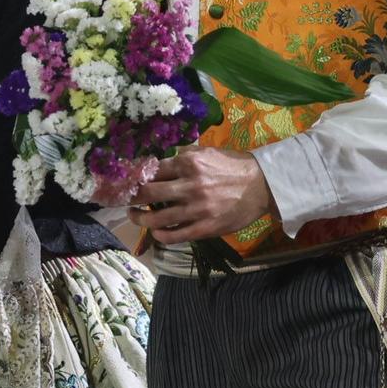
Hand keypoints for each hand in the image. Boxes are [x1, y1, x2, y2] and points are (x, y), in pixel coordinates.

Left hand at [132, 148, 274, 244]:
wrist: (263, 186)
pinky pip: (174, 235)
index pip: (153, 169)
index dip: (136, 176)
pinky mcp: (204, 228)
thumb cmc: (235, 166)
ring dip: (140, 217)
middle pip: (147, 192)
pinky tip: (155, 231)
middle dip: (130, 196)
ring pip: (156, 217)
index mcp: (190, 163)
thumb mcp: (209, 152)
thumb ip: (185, 155)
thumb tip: (163, 161)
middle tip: (123, 198)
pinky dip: (159, 234)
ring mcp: (197, 209)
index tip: (126, 180)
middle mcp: (190, 185)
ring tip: (134, 215)